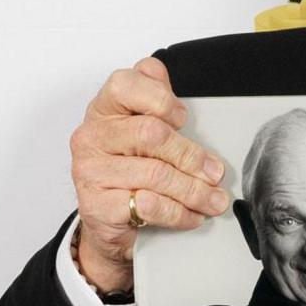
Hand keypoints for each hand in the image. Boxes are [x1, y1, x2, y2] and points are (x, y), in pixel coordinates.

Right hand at [70, 57, 230, 295]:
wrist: (107, 220)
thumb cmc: (131, 169)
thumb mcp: (141, 131)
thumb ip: (156, 103)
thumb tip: (173, 86)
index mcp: (104, 109)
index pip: (124, 84)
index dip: (160, 98)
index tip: (183, 118)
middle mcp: (91, 136)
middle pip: (151, 134)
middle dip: (192, 156)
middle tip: (216, 173)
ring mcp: (90, 170)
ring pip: (155, 174)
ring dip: (194, 191)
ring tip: (214, 200)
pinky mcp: (96, 205)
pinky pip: (148, 205)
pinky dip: (179, 213)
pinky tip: (192, 216)